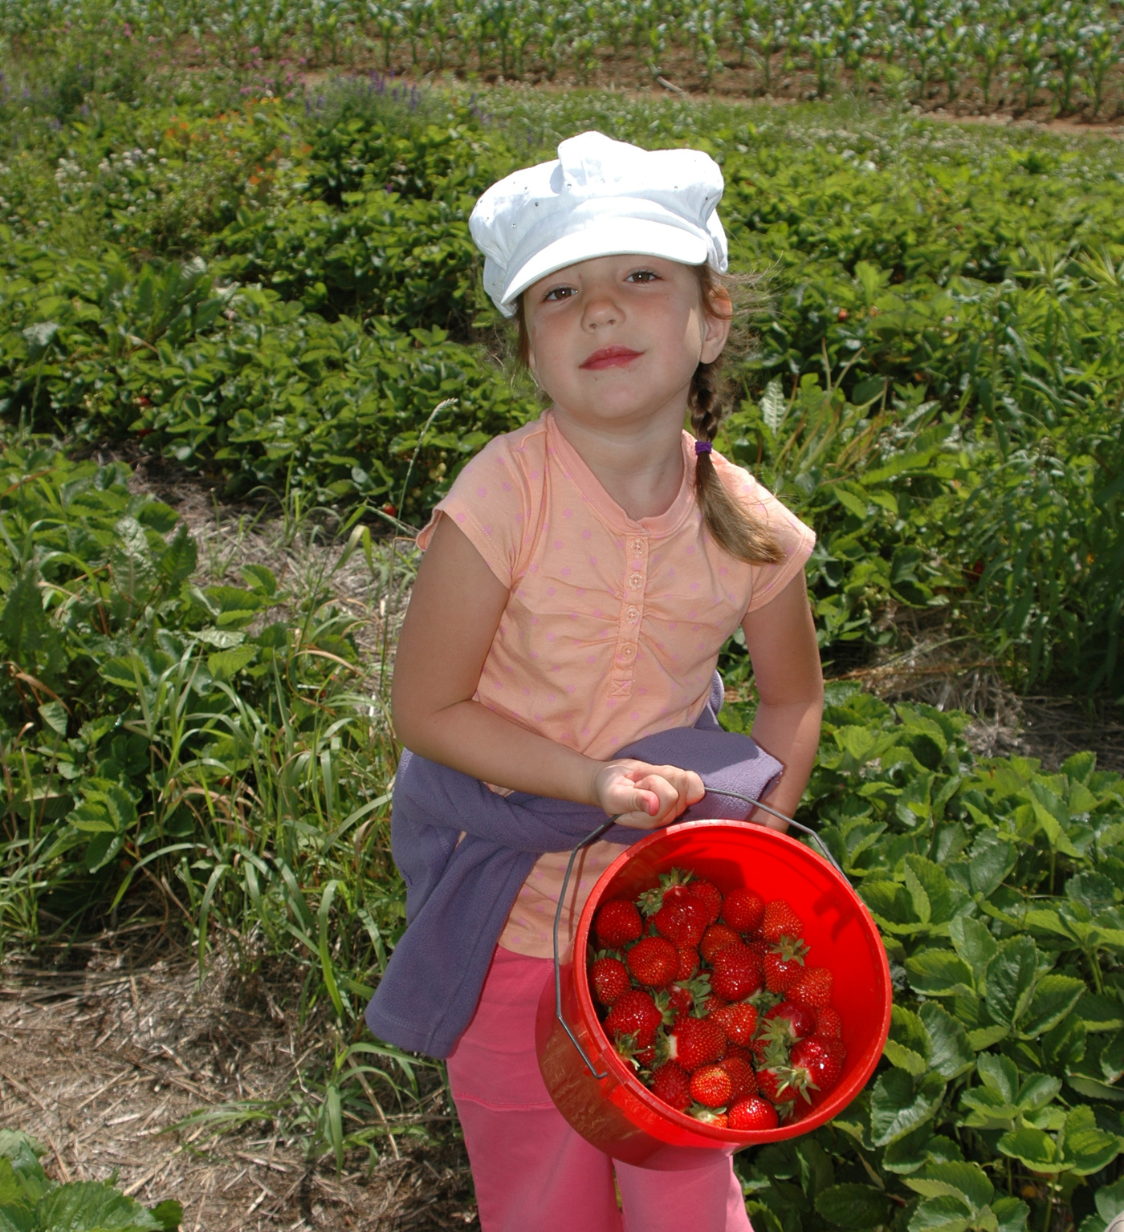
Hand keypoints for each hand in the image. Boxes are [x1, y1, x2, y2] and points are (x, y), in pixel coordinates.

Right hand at [590, 760, 704, 828]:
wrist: (611, 781)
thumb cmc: (610, 790)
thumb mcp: (615, 795)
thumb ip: (634, 801)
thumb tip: (654, 806)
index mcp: (652, 821)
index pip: (669, 797)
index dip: (651, 783)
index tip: (634, 785)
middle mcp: (667, 815)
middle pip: (679, 787)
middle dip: (656, 776)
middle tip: (638, 781)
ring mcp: (676, 804)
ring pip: (684, 779)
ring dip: (661, 772)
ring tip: (644, 778)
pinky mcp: (681, 791)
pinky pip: (693, 779)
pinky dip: (675, 770)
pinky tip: (659, 775)